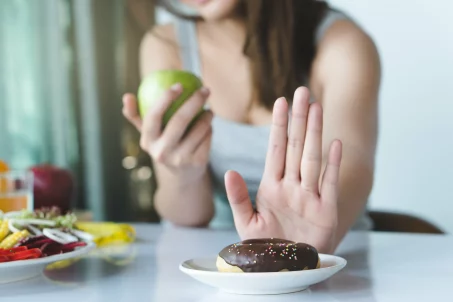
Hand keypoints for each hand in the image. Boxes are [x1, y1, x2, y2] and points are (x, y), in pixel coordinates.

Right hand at [122, 83, 212, 180]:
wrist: (182, 175)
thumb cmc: (164, 144)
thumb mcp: (149, 134)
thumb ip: (136, 115)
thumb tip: (127, 96)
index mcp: (148, 141)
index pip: (153, 116)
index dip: (165, 98)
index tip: (178, 85)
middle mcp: (162, 152)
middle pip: (179, 120)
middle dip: (194, 101)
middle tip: (204, 90)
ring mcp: (180, 159)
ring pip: (198, 128)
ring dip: (207, 115)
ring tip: (208, 110)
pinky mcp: (197, 163)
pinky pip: (207, 137)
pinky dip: (210, 129)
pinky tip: (209, 126)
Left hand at [224, 87, 342, 252]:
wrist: (287, 268)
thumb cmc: (267, 246)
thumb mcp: (247, 223)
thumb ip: (238, 197)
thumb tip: (229, 171)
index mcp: (272, 187)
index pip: (275, 149)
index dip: (278, 126)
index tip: (280, 102)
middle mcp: (292, 186)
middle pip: (295, 146)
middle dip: (298, 119)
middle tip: (302, 92)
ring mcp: (310, 196)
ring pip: (312, 158)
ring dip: (314, 133)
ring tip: (317, 107)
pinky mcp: (326, 211)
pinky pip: (329, 183)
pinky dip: (332, 165)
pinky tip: (335, 143)